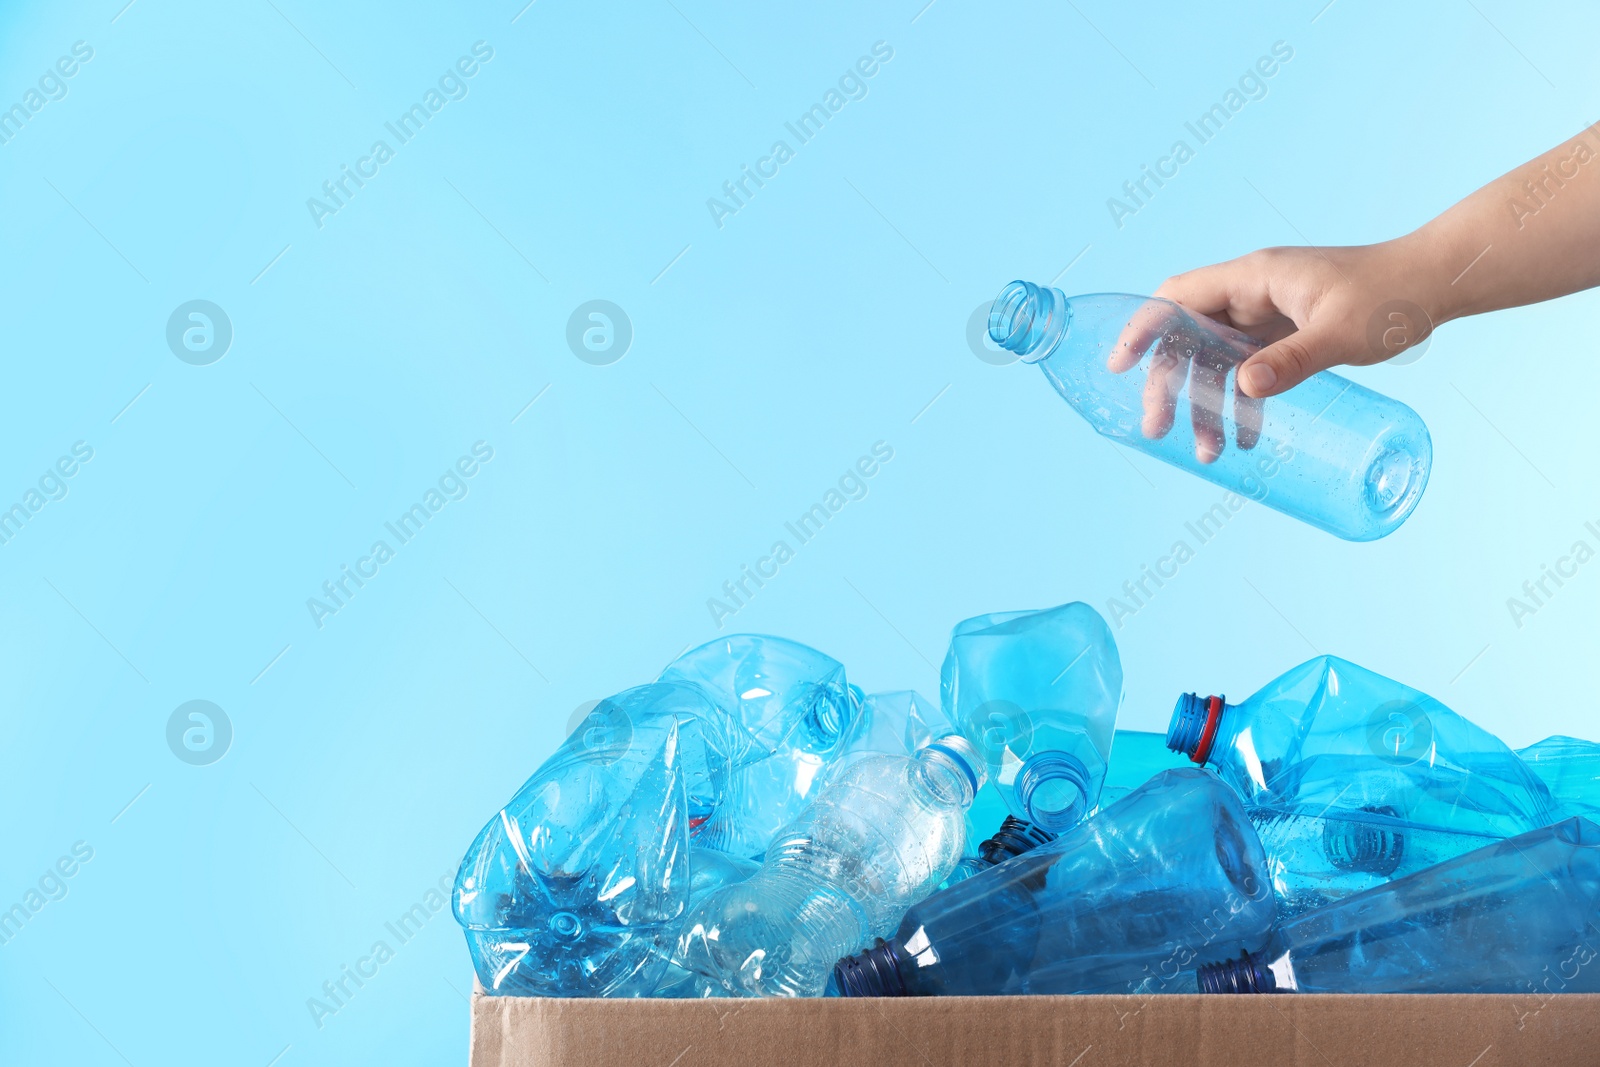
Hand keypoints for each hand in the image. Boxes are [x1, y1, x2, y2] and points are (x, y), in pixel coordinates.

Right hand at [1111, 241, 1438, 462]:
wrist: (1436, 284)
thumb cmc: (1392, 295)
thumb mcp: (1340, 332)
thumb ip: (1292, 361)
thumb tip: (1244, 388)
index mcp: (1254, 279)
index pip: (1178, 297)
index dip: (1144, 328)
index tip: (1121, 364)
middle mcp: (1252, 295)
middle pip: (1189, 338)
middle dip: (1171, 385)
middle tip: (1159, 428)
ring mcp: (1269, 317)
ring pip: (1217, 361)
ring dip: (1206, 405)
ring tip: (1207, 451)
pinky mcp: (1287, 337)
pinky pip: (1248, 372)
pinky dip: (1241, 404)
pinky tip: (1246, 439)